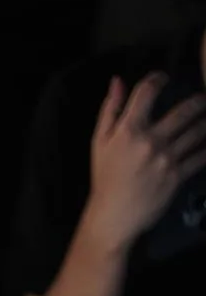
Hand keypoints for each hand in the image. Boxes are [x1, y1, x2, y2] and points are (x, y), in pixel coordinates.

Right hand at [86, 72, 205, 248]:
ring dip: (204, 123)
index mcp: (129, 130)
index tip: (164, 79)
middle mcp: (150, 141)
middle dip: (197, 102)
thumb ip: (110, 110)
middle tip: (202, 100)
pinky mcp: (176, 177)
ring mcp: (165, 159)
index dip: (158, 79)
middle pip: (183, 111)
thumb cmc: (105, 179)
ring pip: (196, 132)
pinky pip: (199, 158)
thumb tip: (118, 81)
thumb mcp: (99, 143)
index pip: (148, 92)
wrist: (112, 217)